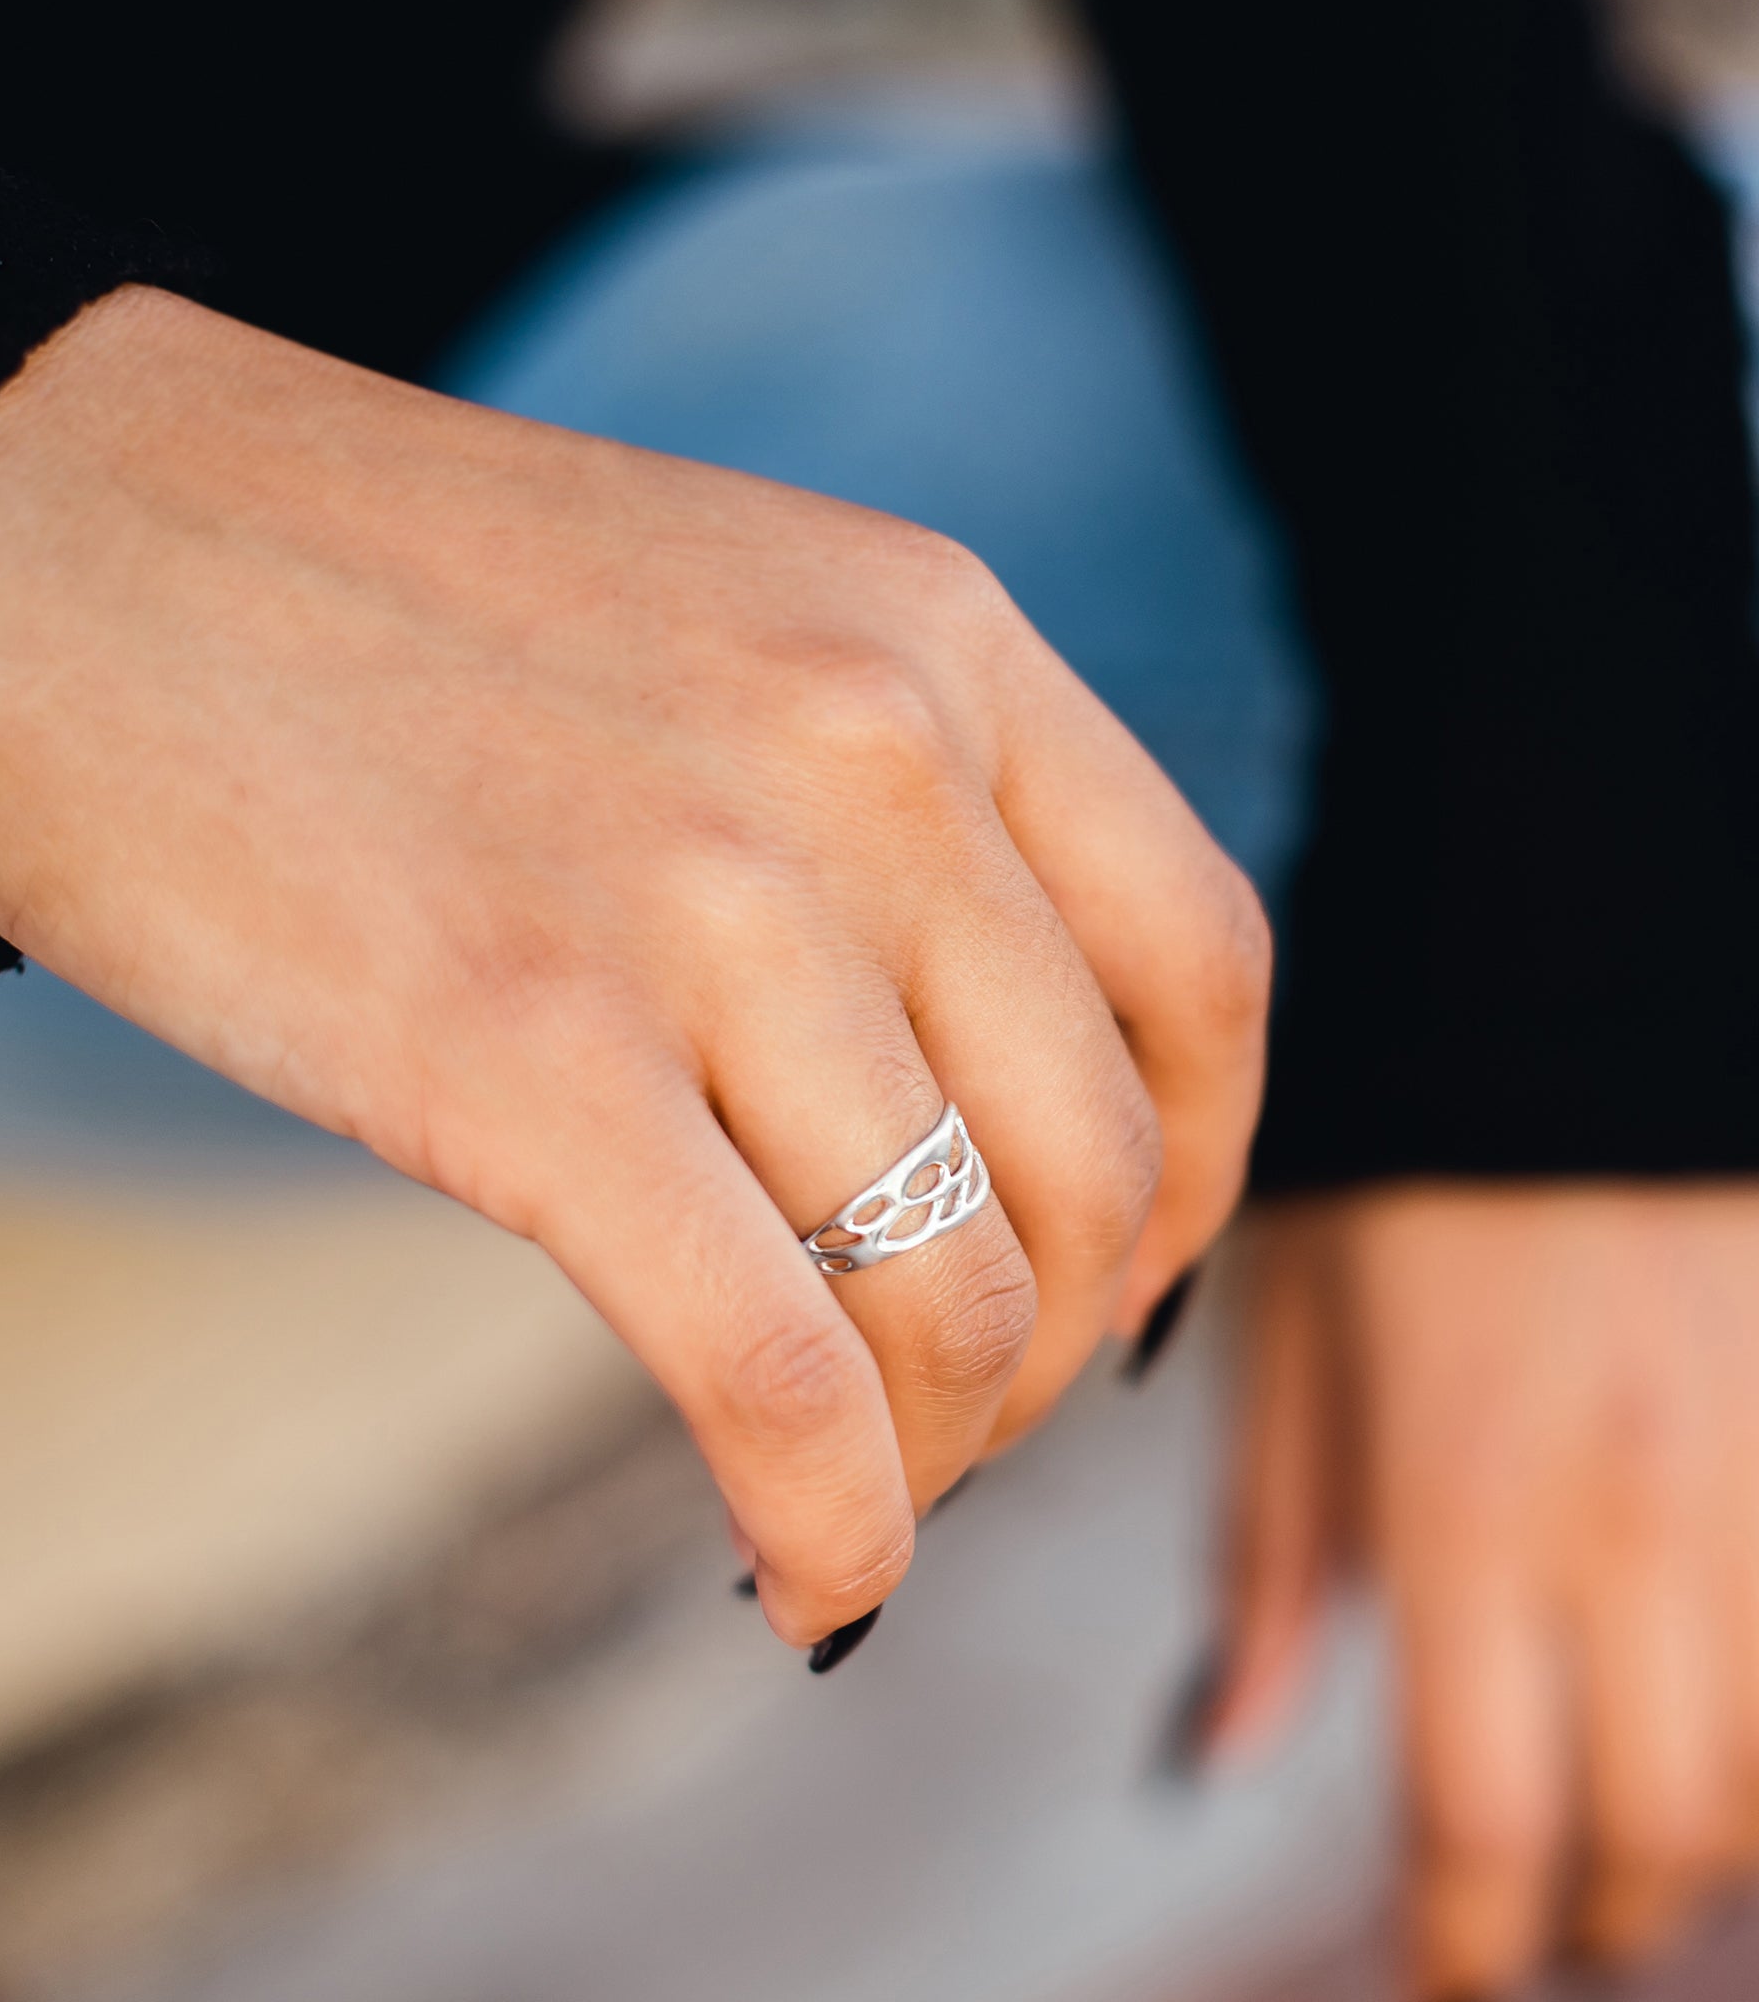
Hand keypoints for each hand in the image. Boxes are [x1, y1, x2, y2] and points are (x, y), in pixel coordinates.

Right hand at [0, 287, 1266, 1649]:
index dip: (1198, 1173)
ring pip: (956, 1293)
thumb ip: (883, 817)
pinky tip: (800, 1587)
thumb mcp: (720, 635)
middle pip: (1098, 1164)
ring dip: (939, 1453)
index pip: (1201, 967)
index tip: (1118, 1279)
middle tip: (954, 1420)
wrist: (58, 533)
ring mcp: (703, 896)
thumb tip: (979, 1100)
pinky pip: (775, 1368)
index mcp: (939, 636)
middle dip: (1054, 1353)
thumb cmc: (379, 609)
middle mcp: (868, 751)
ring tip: (855, 1490)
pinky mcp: (525, 1047)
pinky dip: (831, 1525)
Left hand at [1211, 1184, 1758, 1995]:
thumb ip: (1270, 1553)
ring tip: (1619, 1831)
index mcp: (1469, 1501)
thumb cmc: (1407, 1182)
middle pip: (1658, 1840)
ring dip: (1699, 1844)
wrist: (1579, 1016)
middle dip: (1586, 1920)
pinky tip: (1706, 1712)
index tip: (1432, 1976)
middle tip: (1523, 1919)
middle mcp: (1642, 1524)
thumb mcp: (1295, 1345)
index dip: (1459, 1942)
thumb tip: (1217, 1749)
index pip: (1483, 1817)